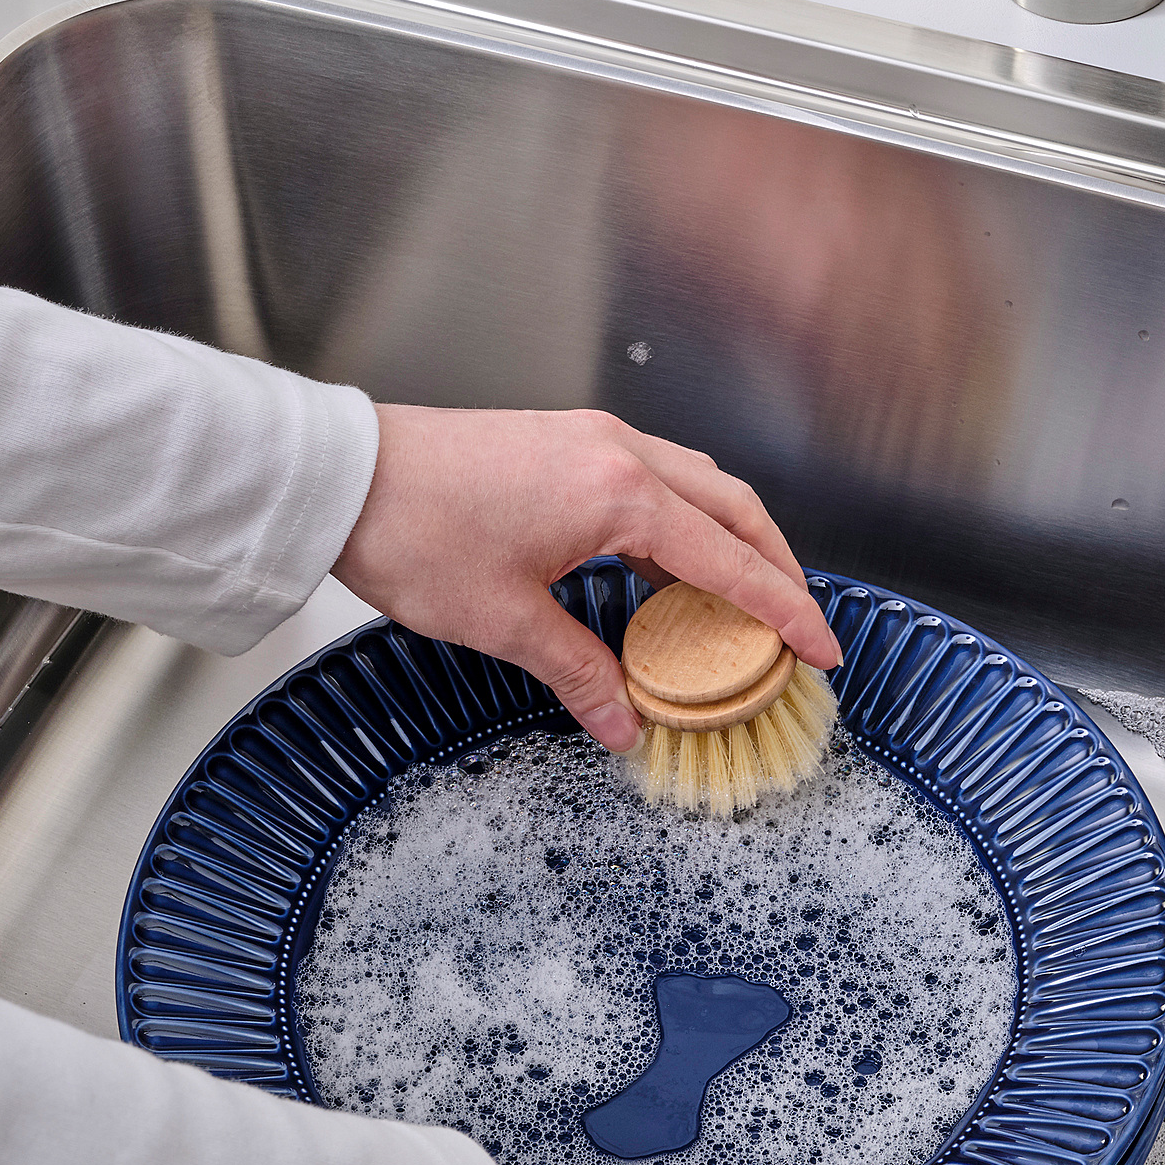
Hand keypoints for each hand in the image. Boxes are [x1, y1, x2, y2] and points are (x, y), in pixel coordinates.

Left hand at [332, 407, 840, 752]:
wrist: (342, 477)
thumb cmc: (413, 535)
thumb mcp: (504, 622)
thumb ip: (580, 671)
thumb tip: (624, 723)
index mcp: (619, 496)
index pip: (731, 562)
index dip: (784, 612)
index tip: (822, 648)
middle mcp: (619, 454)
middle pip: (735, 508)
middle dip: (776, 566)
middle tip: (795, 625)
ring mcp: (593, 440)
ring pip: (699, 487)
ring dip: (733, 540)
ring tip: (743, 601)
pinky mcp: (566, 443)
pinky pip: (656, 482)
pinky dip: (684, 525)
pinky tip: (672, 570)